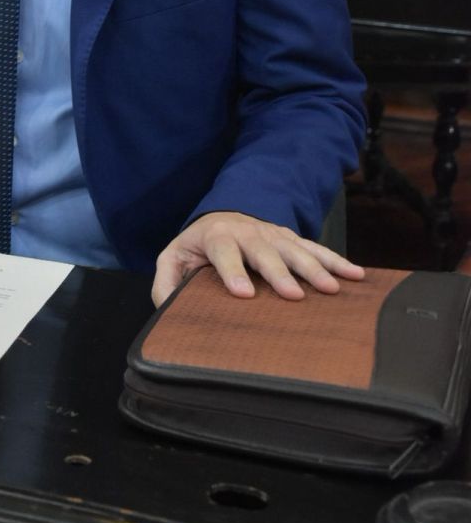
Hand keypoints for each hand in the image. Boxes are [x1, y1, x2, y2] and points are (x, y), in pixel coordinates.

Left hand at [152, 211, 364, 306]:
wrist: (222, 216)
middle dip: (280, 272)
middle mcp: (247, 231)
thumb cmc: (197, 247)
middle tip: (295, 295)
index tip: (244, 294)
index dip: (233, 270)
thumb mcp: (174, 258)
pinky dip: (336, 261)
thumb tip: (168, 306)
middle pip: (264, 251)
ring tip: (333, 288)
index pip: (224, 251)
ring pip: (295, 249)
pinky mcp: (291, 239)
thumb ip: (166, 281)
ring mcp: (273, 234)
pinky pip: (316, 249)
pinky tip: (355, 275)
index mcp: (216, 236)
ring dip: (315, 267)